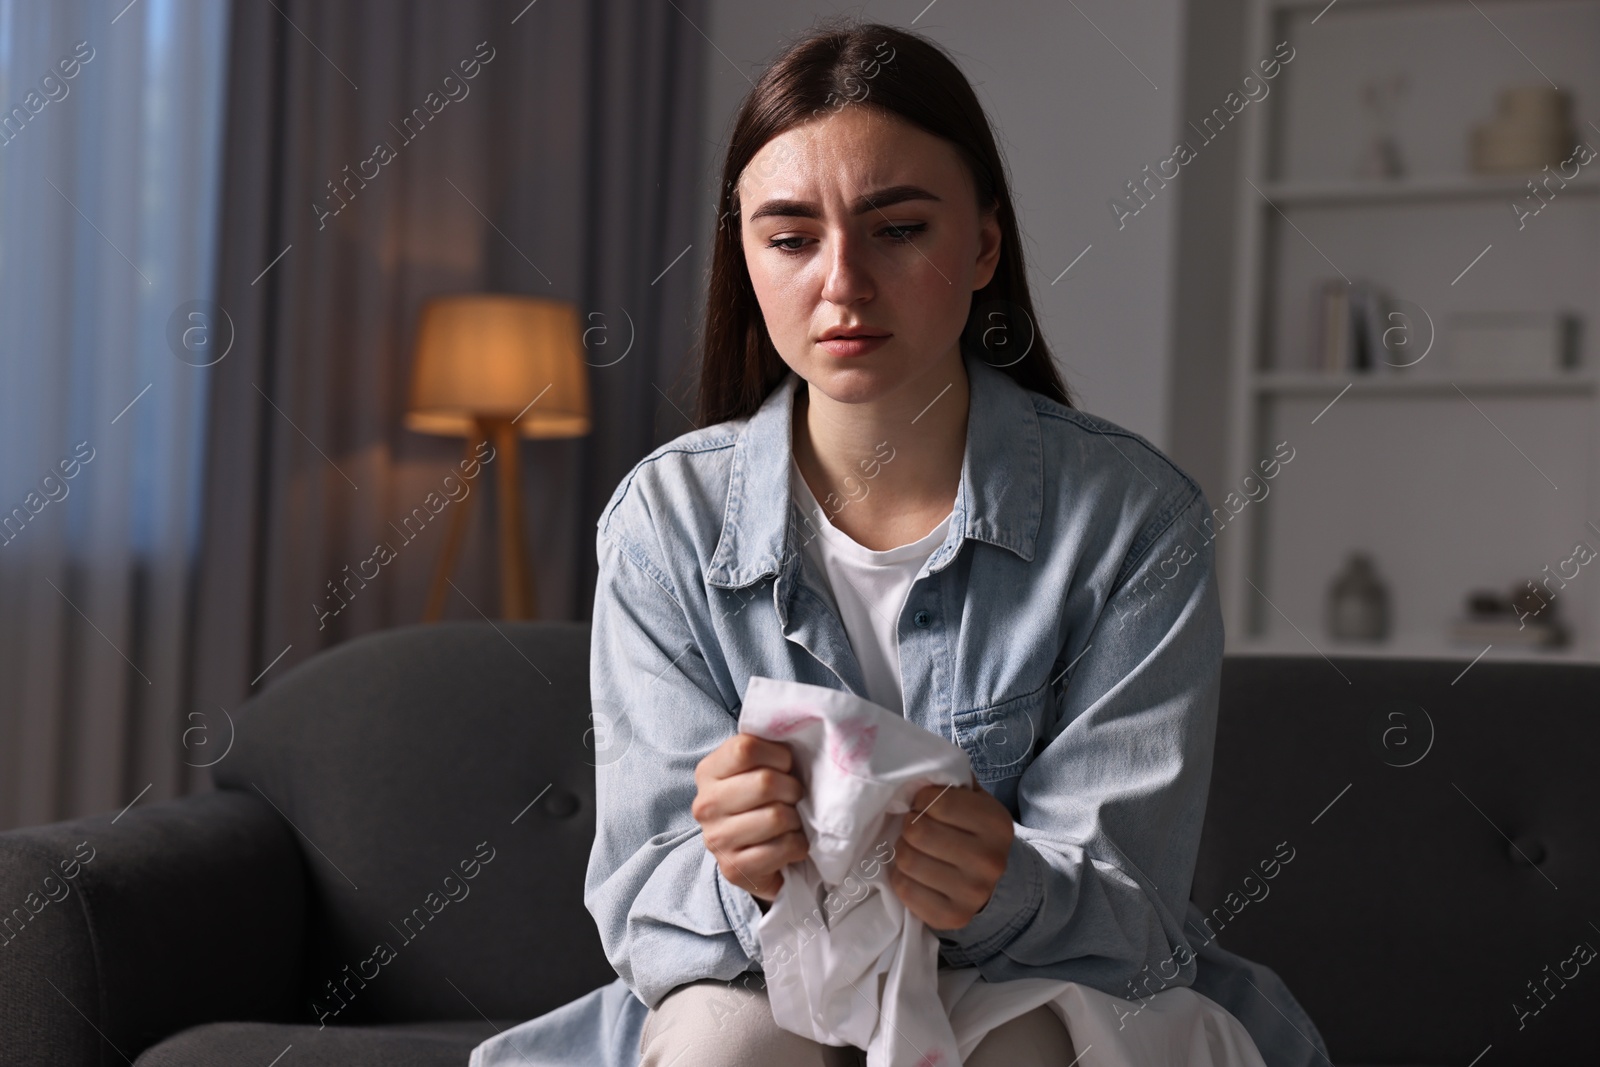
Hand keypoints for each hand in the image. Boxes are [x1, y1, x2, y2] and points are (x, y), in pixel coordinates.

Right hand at [692, 733, 808, 905]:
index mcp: (708, 772)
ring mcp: (716, 839)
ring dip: (796, 820)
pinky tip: (790, 844)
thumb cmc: (762, 802)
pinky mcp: (734, 869)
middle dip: (792, 789)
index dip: (778, 756)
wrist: (753, 856)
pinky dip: (797, 845)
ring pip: (777, 817)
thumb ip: (768, 750)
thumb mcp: (758, 768)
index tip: (785, 767)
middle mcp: (705, 804)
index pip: (745, 748)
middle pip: (765, 783)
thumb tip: (801, 733)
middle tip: (793, 797)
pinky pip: (783, 848)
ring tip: (791, 822)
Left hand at [888, 773, 1013, 930]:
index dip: (920, 799)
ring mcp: (972, 893)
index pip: (936, 801)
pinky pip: (905, 889)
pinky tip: (914, 872)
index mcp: (996, 824)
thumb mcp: (975, 800)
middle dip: (909, 825)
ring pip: (907, 860)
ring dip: (903, 850)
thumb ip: (951, 781)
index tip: (922, 803)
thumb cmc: (974, 832)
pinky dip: (901, 877)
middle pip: (917, 832)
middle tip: (914, 826)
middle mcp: (989, 860)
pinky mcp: (952, 918)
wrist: (996, 884)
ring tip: (914, 848)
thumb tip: (915, 769)